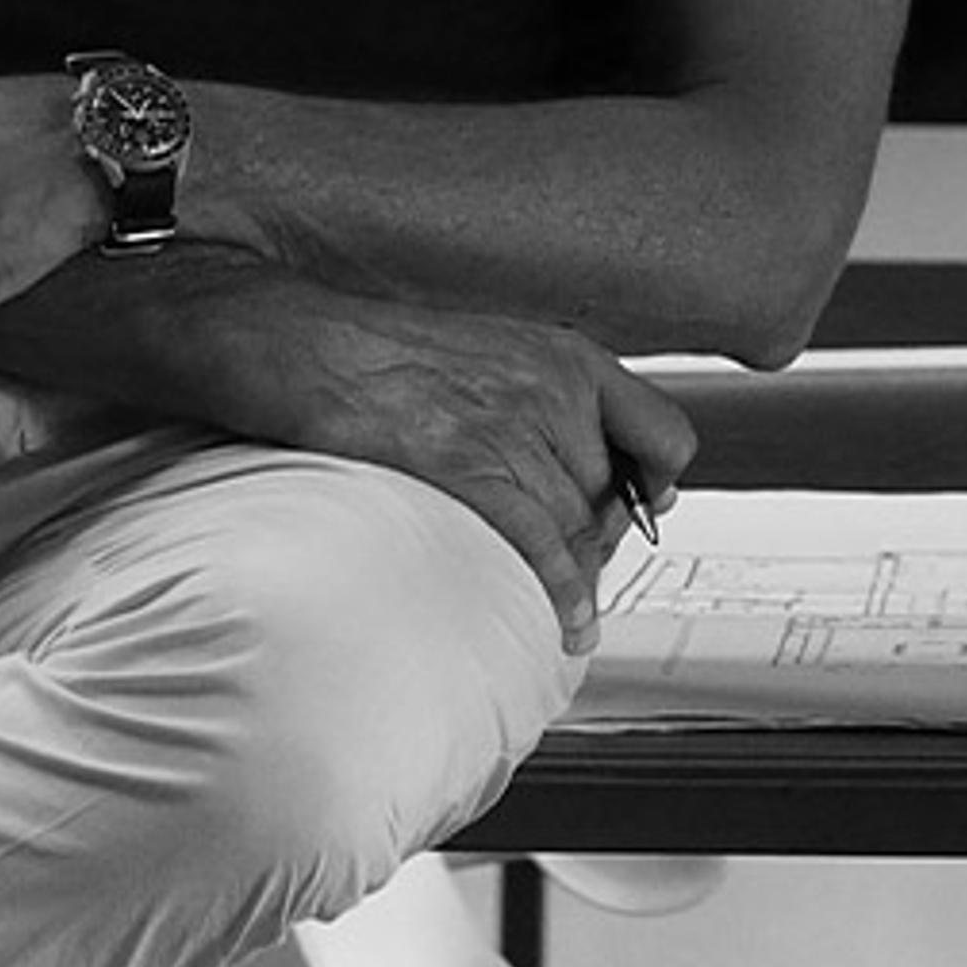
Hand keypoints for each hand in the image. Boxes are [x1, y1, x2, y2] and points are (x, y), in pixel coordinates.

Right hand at [63, 268, 699, 655]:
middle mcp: (554, 388)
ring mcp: (514, 425)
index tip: (648, 509)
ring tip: (566, 606)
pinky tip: (567, 623)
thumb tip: (576, 460)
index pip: (665, 430)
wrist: (301, 343)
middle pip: (614, 492)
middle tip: (577, 571)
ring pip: (579, 525)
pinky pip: (541, 543)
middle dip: (601, 540)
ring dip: (577, 574)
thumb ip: (539, 399)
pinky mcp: (470, 462)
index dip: (660, 481)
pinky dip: (562, 592)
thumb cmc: (380, 352)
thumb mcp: (487, 353)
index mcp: (566, 356)